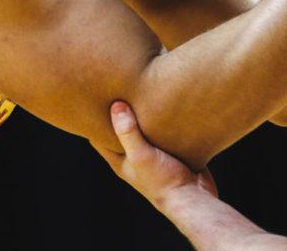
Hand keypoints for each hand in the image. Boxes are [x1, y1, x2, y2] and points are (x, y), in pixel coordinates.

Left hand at [92, 101, 217, 208]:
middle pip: (120, 131)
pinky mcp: (171, 151)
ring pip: (143, 129)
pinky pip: (163, 131)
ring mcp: (152, 154)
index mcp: (120, 160)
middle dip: (118, 113)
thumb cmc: (163, 181)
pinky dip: (162, 119)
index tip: (93, 99)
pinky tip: (164, 103)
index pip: (98, 138)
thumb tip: (116, 105)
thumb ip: (128, 132)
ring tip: (141, 90)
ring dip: (142, 114)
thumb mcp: (141, 155)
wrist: (193, 197)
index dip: (92, 120)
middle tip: (117, 89)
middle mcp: (134, 157)